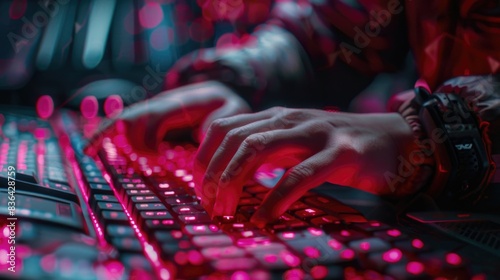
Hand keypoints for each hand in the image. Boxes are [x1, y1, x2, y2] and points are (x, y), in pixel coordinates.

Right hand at [85, 81, 250, 153]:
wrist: (220, 93)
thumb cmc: (228, 106)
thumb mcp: (234, 110)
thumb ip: (222, 120)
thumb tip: (200, 133)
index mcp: (181, 101)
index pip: (155, 116)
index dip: (149, 137)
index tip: (156, 158)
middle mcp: (161, 102)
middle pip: (132, 116)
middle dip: (128, 139)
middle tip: (139, 160)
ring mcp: (151, 108)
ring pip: (122, 119)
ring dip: (109, 136)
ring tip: (93, 151)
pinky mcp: (146, 117)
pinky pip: (121, 124)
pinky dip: (104, 134)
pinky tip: (90, 148)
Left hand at [194, 107, 421, 225]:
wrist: (395, 141)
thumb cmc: (339, 148)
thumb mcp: (296, 144)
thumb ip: (266, 152)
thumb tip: (228, 175)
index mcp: (275, 117)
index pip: (223, 128)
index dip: (204, 159)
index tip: (201, 190)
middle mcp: (290, 119)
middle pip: (234, 138)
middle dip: (213, 175)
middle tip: (211, 207)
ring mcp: (315, 132)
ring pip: (257, 148)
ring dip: (233, 182)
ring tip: (227, 212)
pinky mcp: (341, 152)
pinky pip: (299, 175)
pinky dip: (275, 199)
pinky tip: (264, 219)